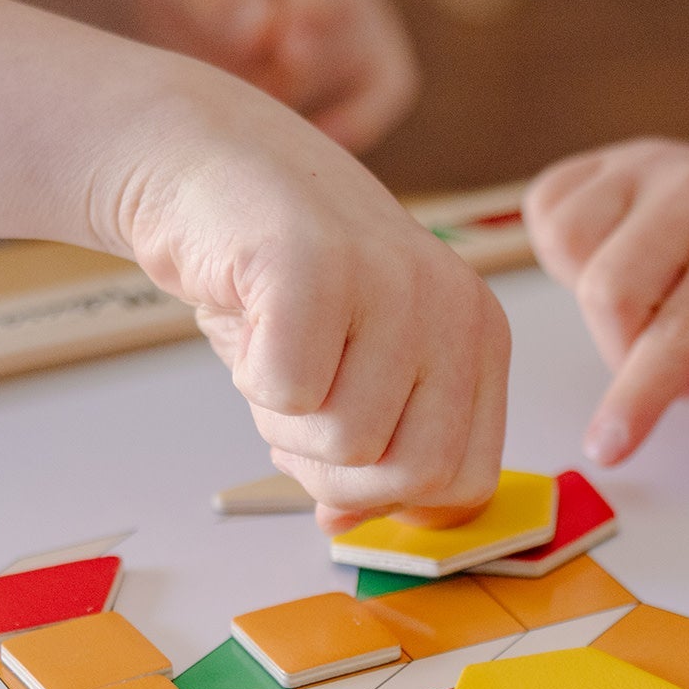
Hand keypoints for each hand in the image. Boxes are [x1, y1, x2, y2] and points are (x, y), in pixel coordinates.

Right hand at [96, 58, 506, 530]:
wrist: (208, 164)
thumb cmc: (286, 283)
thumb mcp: (354, 375)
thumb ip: (372, 456)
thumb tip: (348, 523)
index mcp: (481, 338)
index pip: (468, 483)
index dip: (393, 496)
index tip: (343, 456)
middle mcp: (456, 308)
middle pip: (414, 476)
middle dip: (336, 474)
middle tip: (296, 408)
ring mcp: (395, 282)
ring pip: (347, 443)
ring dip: (283, 422)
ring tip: (273, 351)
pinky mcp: (318, 265)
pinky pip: (289, 393)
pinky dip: (251, 378)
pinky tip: (249, 321)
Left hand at [113, 0, 417, 151]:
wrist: (172, 8)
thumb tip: (264, 30)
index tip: (288, 51)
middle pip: (343, 13)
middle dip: (291, 66)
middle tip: (234, 96)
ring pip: (364, 58)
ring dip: (305, 95)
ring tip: (247, 104)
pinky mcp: (379, 53)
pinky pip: (387, 92)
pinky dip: (352, 123)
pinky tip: (308, 138)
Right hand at [525, 140, 688, 477]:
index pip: (683, 326)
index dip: (639, 393)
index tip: (607, 448)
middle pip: (610, 290)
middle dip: (622, 356)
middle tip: (676, 372)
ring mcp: (649, 165)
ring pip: (569, 243)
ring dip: (596, 304)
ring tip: (653, 313)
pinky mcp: (612, 160)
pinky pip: (549, 210)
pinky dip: (569, 256)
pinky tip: (626, 273)